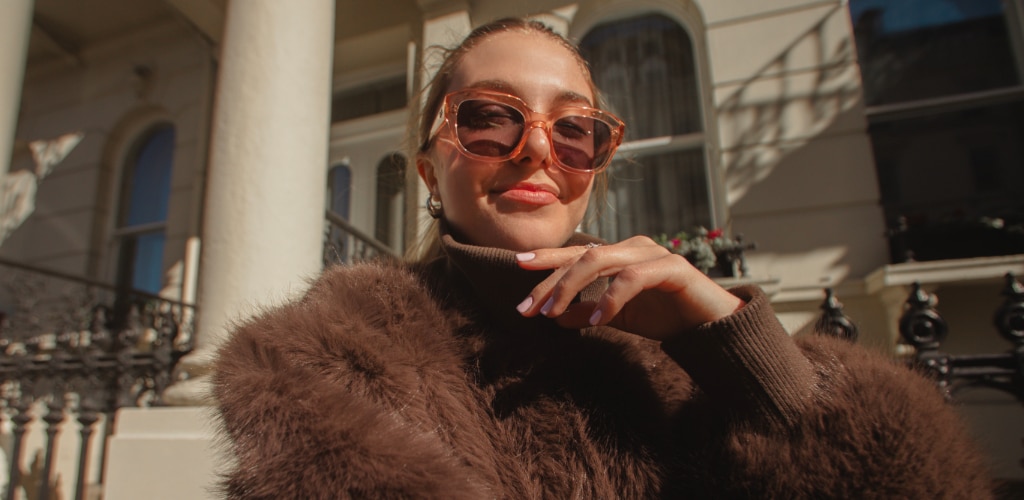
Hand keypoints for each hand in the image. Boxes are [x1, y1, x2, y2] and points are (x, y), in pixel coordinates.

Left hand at [514, 236, 744, 340]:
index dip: (547, 259)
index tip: (517, 268)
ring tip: (552, 313)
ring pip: (600, 260)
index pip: (576, 254)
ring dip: (571, 287)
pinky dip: (609, 299)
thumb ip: (589, 313)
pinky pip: (632, 279)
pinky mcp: (672, 268)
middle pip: (582, 255)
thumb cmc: (669, 318)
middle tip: (528, 308)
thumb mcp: (620, 318)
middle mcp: (634, 247)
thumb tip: (554, 316)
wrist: (716, 328)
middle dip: (550, 281)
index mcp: (621, 254)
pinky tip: (595, 320)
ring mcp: (653, 254)